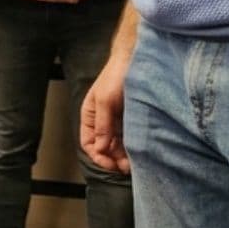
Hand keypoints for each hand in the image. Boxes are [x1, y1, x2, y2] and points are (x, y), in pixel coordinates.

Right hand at [80, 50, 132, 174]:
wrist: (136, 59)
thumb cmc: (116, 76)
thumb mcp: (106, 101)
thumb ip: (102, 126)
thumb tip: (100, 149)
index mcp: (89, 116)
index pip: (88, 143)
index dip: (98, 156)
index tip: (111, 165)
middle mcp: (102, 121)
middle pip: (104, 147)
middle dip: (114, 158)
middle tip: (127, 168)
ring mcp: (117, 120)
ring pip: (118, 144)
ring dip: (124, 155)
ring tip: (135, 163)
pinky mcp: (131, 118)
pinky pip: (130, 136)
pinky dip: (133, 145)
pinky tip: (140, 151)